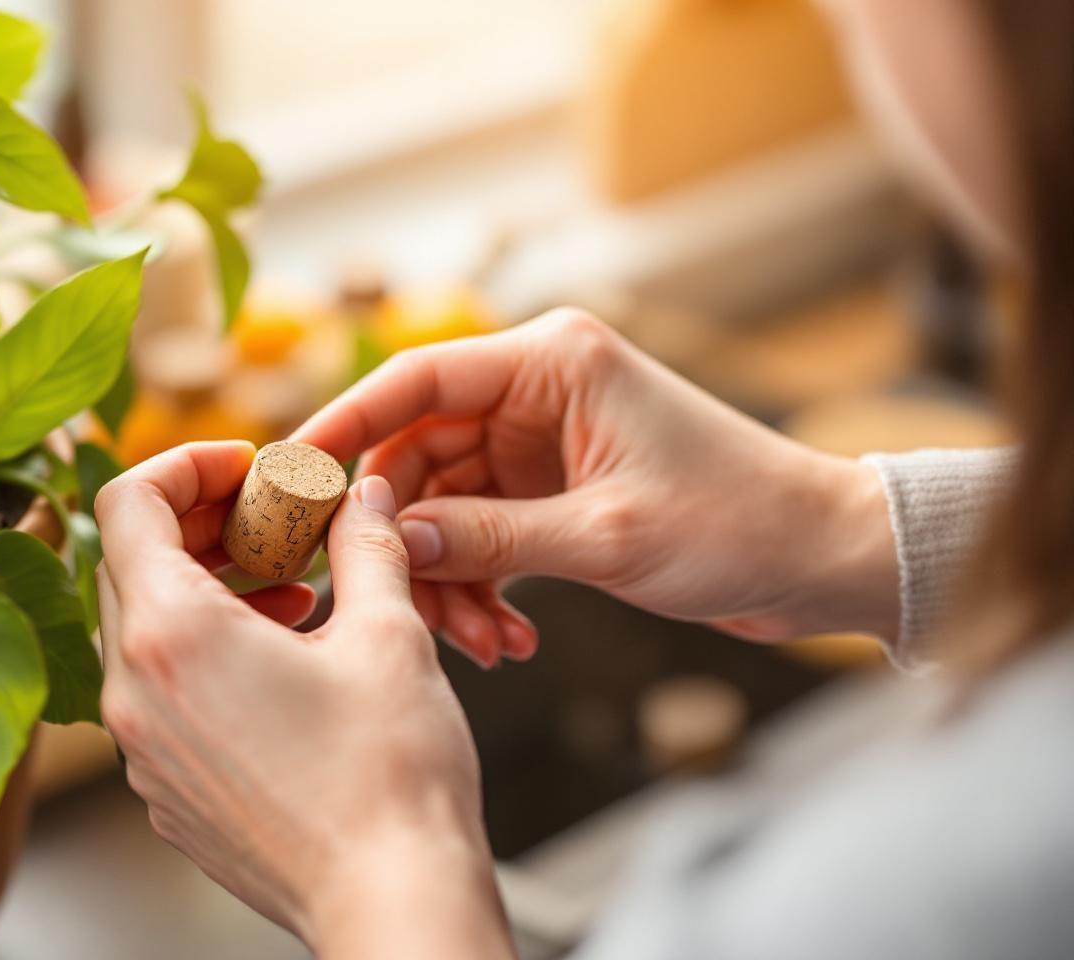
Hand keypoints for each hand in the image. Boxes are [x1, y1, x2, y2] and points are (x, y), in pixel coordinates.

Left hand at [94, 442, 513, 957]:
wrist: (390, 901)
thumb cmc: (389, 775)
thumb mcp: (388, 634)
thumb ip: (366, 544)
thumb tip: (366, 497)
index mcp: (173, 636)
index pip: (127, 504)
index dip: (184, 466)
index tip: (247, 469)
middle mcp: (133, 694)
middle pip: (128, 565)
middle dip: (197, 524)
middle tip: (269, 519)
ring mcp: (142, 752)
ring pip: (142, 633)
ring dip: (202, 589)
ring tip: (286, 588)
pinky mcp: (166, 793)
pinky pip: (157, 695)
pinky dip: (201, 653)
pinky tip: (279, 659)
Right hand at [294, 309, 898, 662]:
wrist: (820, 557)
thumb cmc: (737, 524)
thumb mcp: (603, 536)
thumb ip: (487, 537)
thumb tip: (389, 542)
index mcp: (553, 361)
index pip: (419, 379)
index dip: (347, 424)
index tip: (292, 474)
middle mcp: (538, 391)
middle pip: (421, 454)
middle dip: (410, 538)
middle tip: (407, 608)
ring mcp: (543, 442)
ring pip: (446, 505)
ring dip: (451, 577)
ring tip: (484, 643)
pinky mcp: (553, 488)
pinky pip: (482, 532)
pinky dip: (482, 584)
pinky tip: (508, 637)